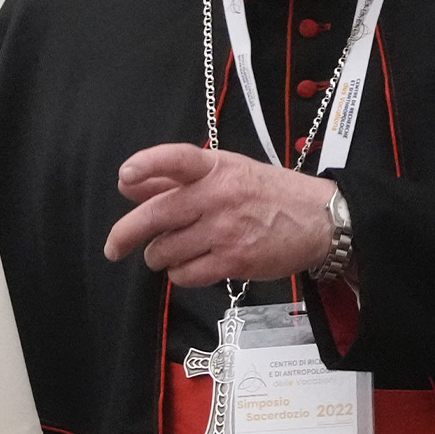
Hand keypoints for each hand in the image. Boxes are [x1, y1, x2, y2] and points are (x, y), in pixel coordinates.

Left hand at [103, 143, 336, 287]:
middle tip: (113, 247)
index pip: (177, 158)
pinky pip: (185, 275)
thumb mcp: (227, 171)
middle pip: (155, 216)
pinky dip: (180, 274)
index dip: (147, 165)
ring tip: (173, 251)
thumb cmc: (267, 193)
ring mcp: (226, 230)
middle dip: (124, 235)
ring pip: (165, 251)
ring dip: (159, 256)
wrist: (321, 221)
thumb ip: (177, 178)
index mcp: (216, 167)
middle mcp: (218, 196)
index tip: (125, 176)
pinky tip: (192, 266)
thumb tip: (130, 185)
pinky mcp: (234, 261)